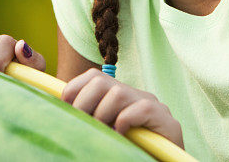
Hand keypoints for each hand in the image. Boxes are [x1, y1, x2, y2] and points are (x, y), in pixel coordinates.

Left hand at [62, 68, 182, 148]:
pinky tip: (121, 135)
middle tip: (83, 125)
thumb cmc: (130, 152)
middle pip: (101, 80)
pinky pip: (141, 109)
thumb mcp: (104, 132)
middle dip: (84, 103)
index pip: (93, 76)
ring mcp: (154, 106)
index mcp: (120, 96)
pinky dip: (125, 122)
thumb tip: (61, 111)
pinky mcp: (167, 121)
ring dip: (103, 115)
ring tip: (105, 134)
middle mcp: (136, 96)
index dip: (74, 89)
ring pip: (118, 93)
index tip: (65, 109)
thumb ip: (90, 119)